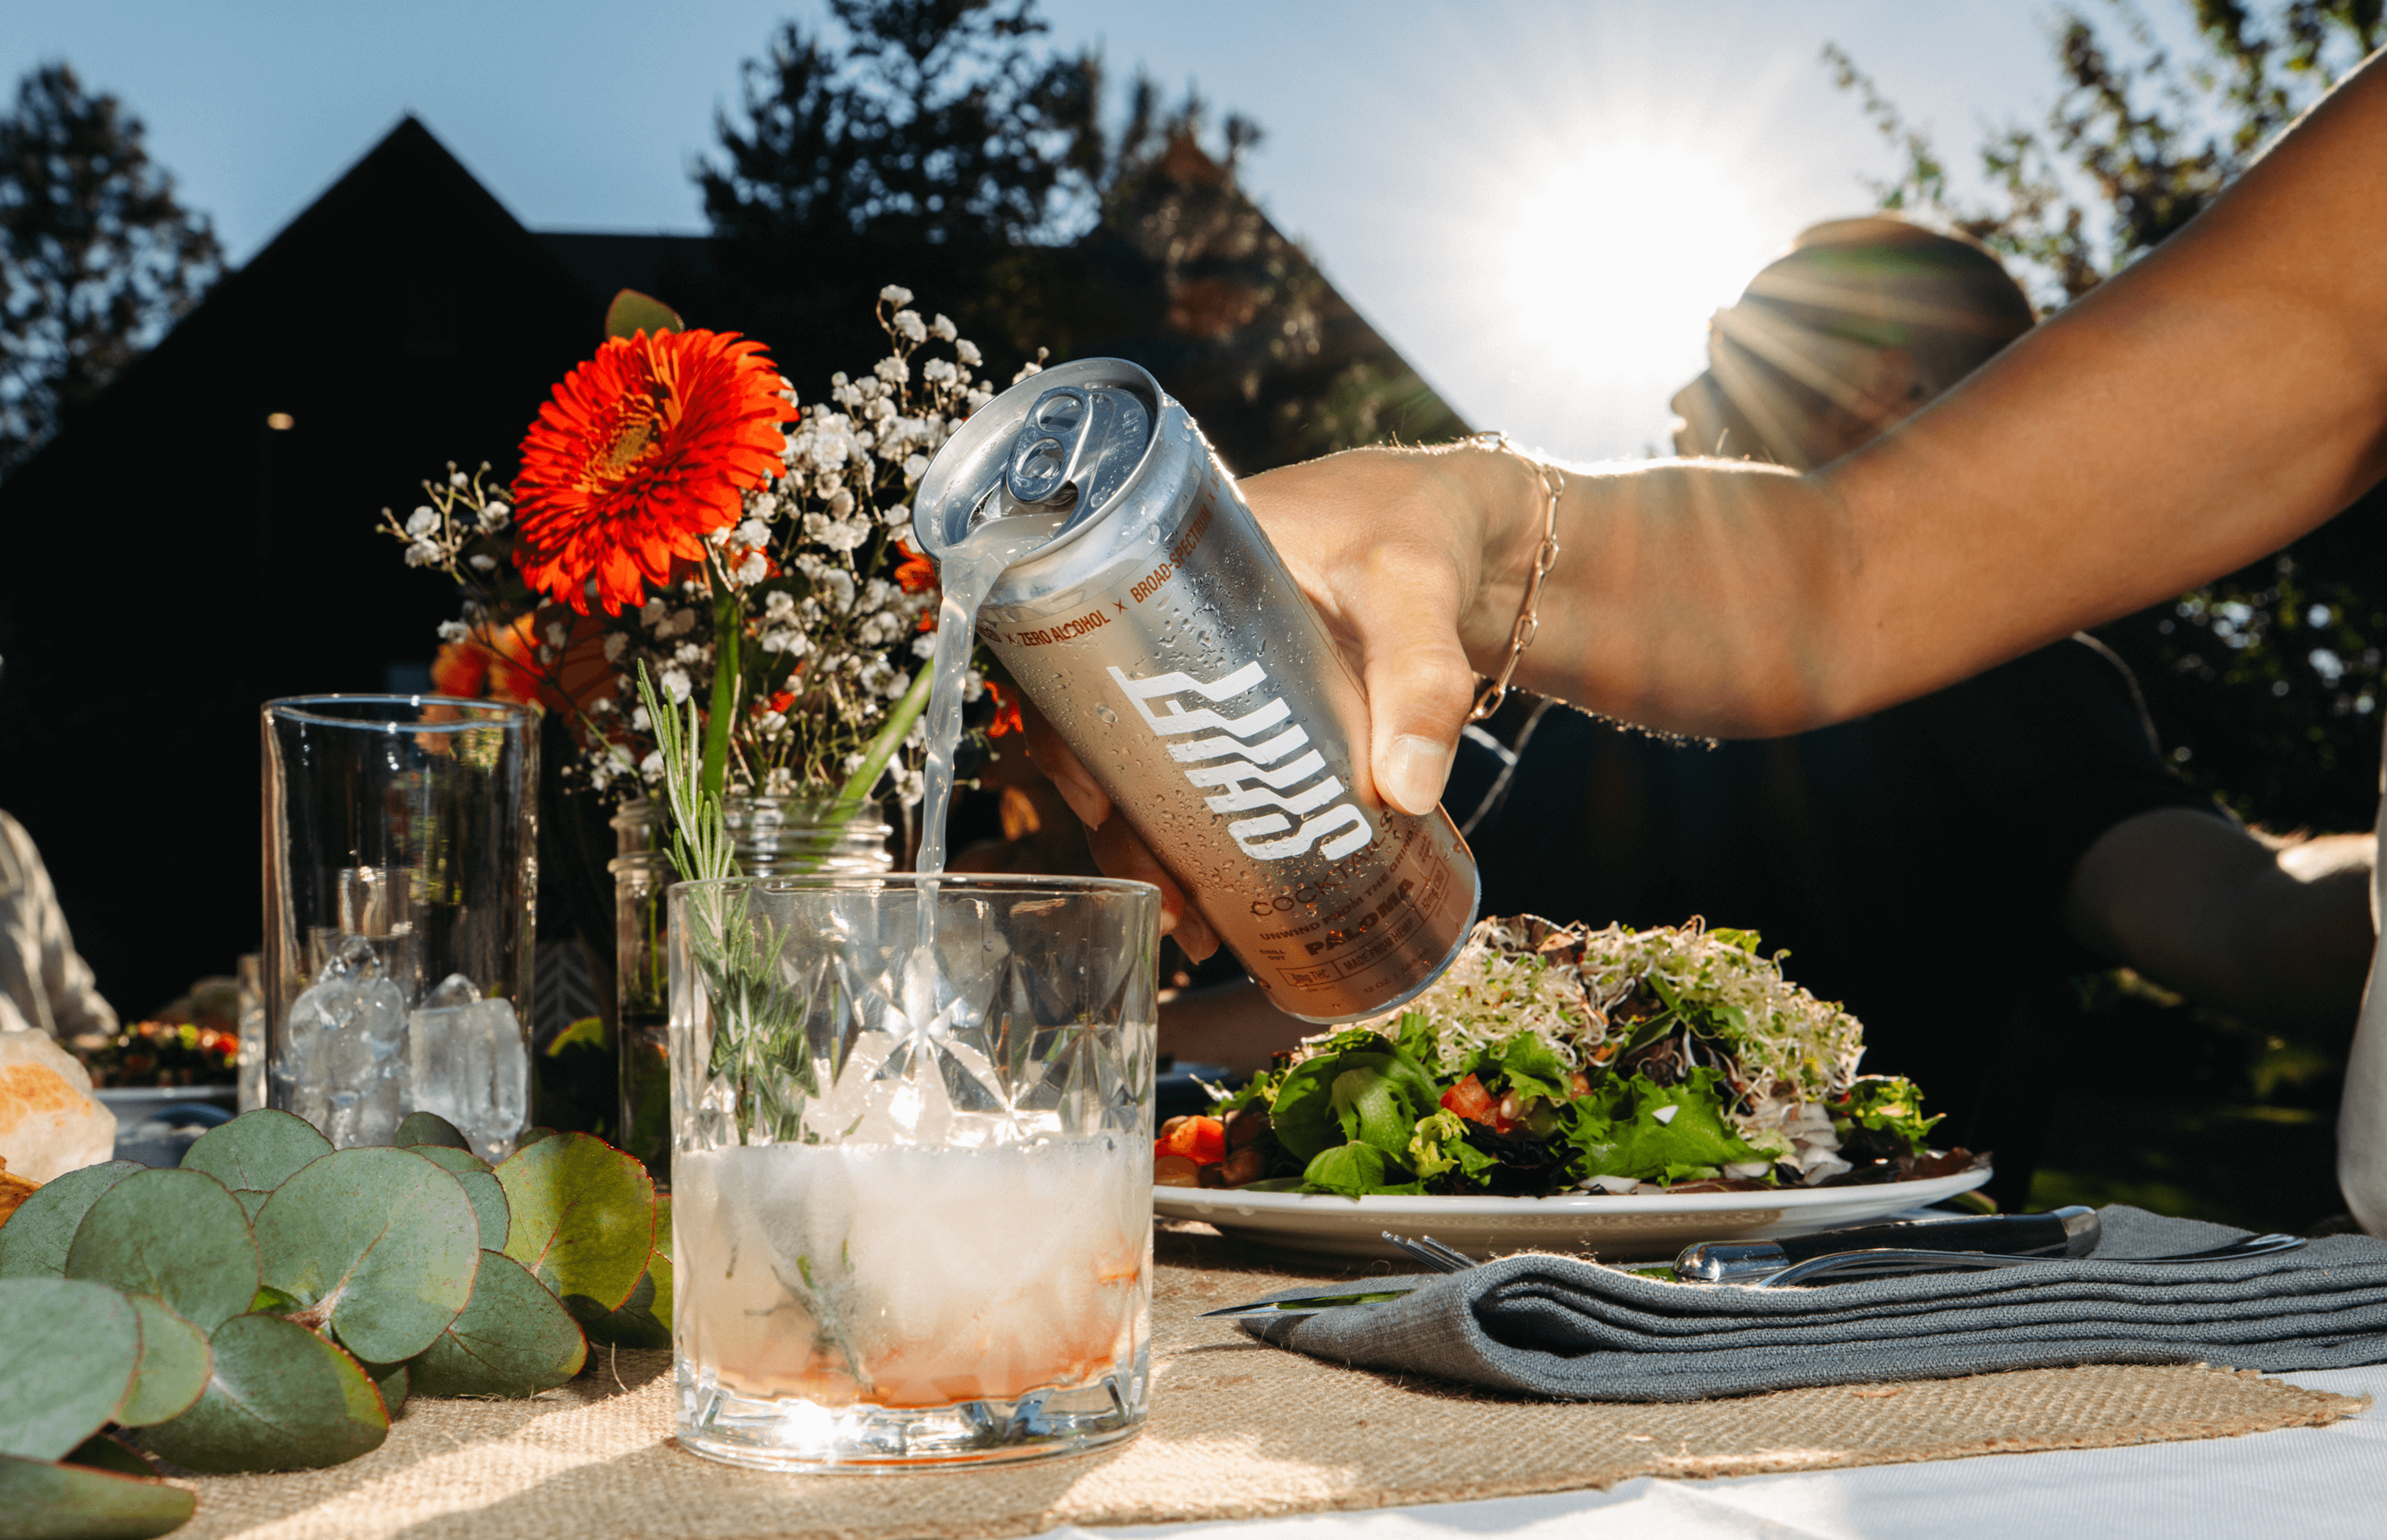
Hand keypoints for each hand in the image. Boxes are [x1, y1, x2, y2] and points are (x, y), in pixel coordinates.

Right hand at [1021, 444, 1538, 958]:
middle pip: (1112, 732)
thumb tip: (1406, 793)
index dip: (1069, 734)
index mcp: (1178, 565)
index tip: (1098, 807)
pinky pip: (1223, 777)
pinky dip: (1220, 838)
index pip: (1079, 650)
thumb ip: (1422, 678)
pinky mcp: (1270, 717)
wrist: (1484, 530)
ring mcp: (1225, 677)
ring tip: (1197, 926)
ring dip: (1166, 847)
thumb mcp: (1417, 587)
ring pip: (1163, 767)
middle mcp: (1184, 624)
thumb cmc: (1427, 522)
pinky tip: (1233, 903)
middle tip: (1167, 898)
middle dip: (1125, 827)